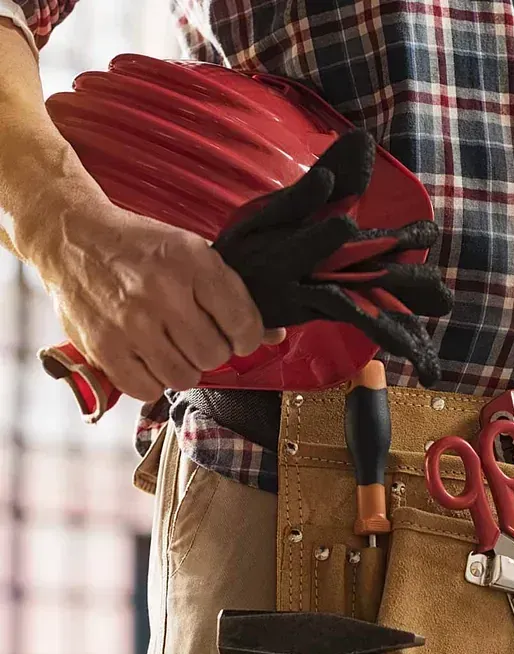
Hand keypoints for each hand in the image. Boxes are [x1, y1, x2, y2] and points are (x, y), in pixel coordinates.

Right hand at [34, 199, 283, 402]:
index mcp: (193, 262)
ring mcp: (131, 323)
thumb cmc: (140, 248)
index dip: (248, 338)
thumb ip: (234, 294)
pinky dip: (152, 381)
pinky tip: (148, 359)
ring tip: (171, 347)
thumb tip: (275, 335)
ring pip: (184, 378)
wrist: (73, 239)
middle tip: (198, 338)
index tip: (239, 336)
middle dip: (213, 352)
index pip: (243, 323)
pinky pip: (147, 390)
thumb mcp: (192, 253)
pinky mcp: (104, 347)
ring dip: (183, 368)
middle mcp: (163, 292)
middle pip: (214, 355)